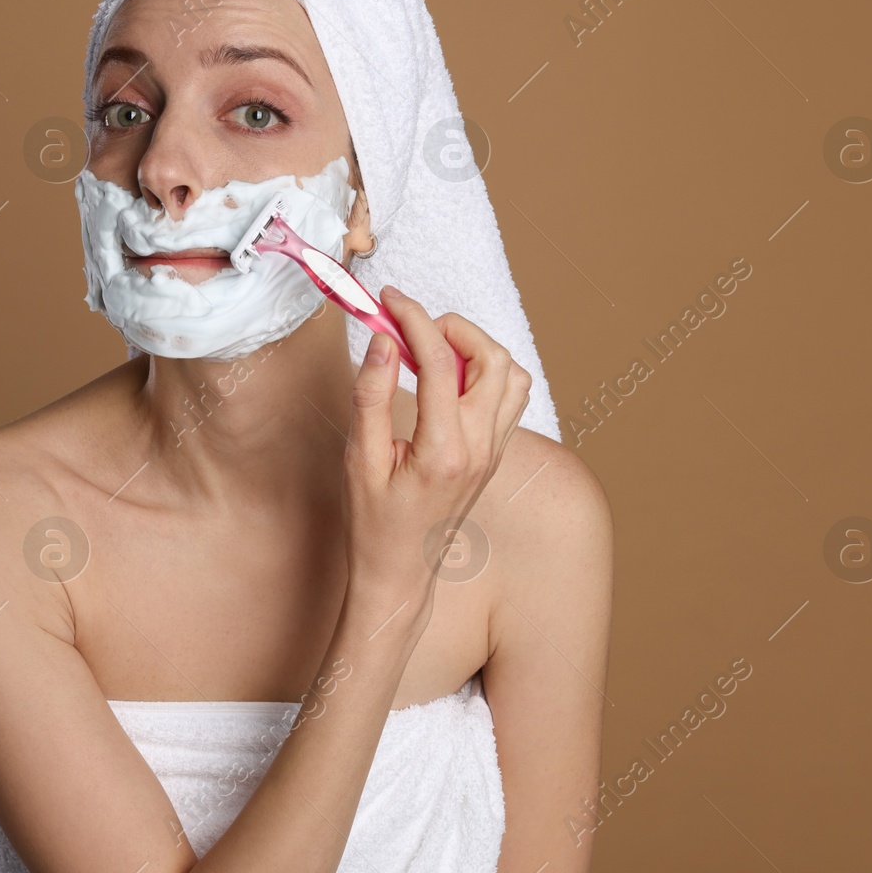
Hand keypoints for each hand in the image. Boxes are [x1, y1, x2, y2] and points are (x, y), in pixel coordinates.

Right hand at [341, 284, 533, 610]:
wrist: (400, 572)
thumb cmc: (374, 522)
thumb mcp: (360, 459)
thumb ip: (371, 396)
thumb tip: (381, 341)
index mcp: (444, 449)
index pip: (439, 360)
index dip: (412, 319)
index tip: (388, 300)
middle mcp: (480, 447)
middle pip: (492, 358)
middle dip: (452, 328)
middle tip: (411, 328)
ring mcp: (494, 451)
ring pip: (511, 375)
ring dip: (475, 350)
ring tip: (431, 353)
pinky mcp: (495, 455)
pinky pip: (509, 398)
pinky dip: (485, 374)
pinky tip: (448, 381)